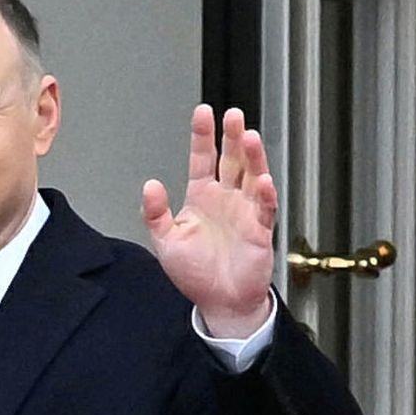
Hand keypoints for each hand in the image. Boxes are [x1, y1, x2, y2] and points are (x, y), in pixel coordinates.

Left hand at [141, 104, 275, 337]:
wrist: (219, 302)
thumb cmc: (195, 273)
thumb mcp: (165, 242)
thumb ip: (155, 213)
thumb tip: (150, 185)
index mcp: (201, 198)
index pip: (203, 159)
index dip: (203, 136)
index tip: (203, 112)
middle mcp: (225, 200)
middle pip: (232, 160)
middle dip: (232, 137)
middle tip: (232, 115)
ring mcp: (245, 212)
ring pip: (252, 176)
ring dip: (252, 157)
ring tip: (248, 136)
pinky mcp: (260, 230)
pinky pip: (265, 208)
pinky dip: (266, 194)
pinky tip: (264, 181)